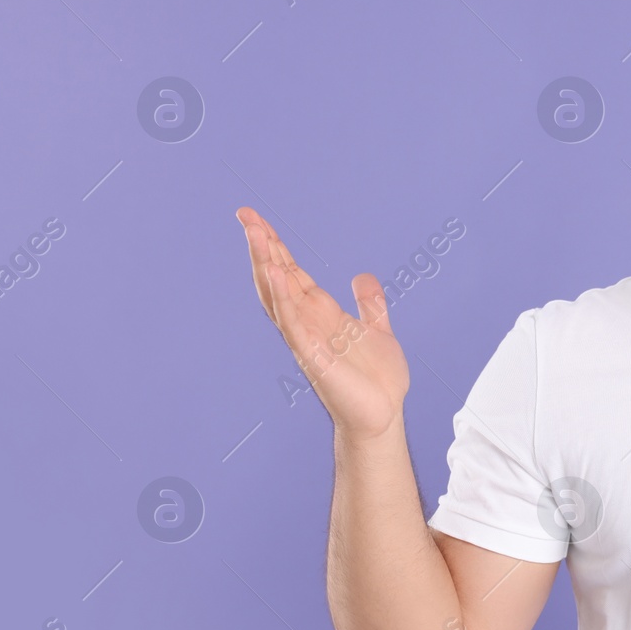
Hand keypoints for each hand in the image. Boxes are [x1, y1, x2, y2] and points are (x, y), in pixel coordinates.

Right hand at [237, 206, 409, 439]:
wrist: (384, 414)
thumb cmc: (377, 379)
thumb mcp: (378, 329)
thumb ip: (369, 304)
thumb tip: (362, 277)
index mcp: (320, 313)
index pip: (291, 272)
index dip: (275, 246)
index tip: (256, 219)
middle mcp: (307, 322)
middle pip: (277, 277)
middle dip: (263, 247)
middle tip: (246, 215)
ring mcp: (306, 338)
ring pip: (278, 295)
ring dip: (266, 264)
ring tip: (255, 234)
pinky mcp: (313, 356)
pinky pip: (293, 323)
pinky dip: (283, 298)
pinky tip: (275, 274)